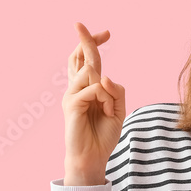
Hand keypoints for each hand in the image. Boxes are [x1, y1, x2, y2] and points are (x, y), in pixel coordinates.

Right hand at [61, 22, 125, 183]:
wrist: (92, 158)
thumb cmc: (103, 135)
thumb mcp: (118, 110)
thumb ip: (117, 91)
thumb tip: (106, 76)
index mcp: (87, 88)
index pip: (86, 60)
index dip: (92, 44)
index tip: (106, 33)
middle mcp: (76, 88)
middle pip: (82, 58)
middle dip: (90, 41)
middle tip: (105, 32)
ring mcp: (72, 95)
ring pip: (93, 74)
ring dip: (110, 93)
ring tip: (110, 111)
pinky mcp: (71, 104)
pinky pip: (96, 90)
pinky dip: (107, 101)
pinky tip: (107, 114)